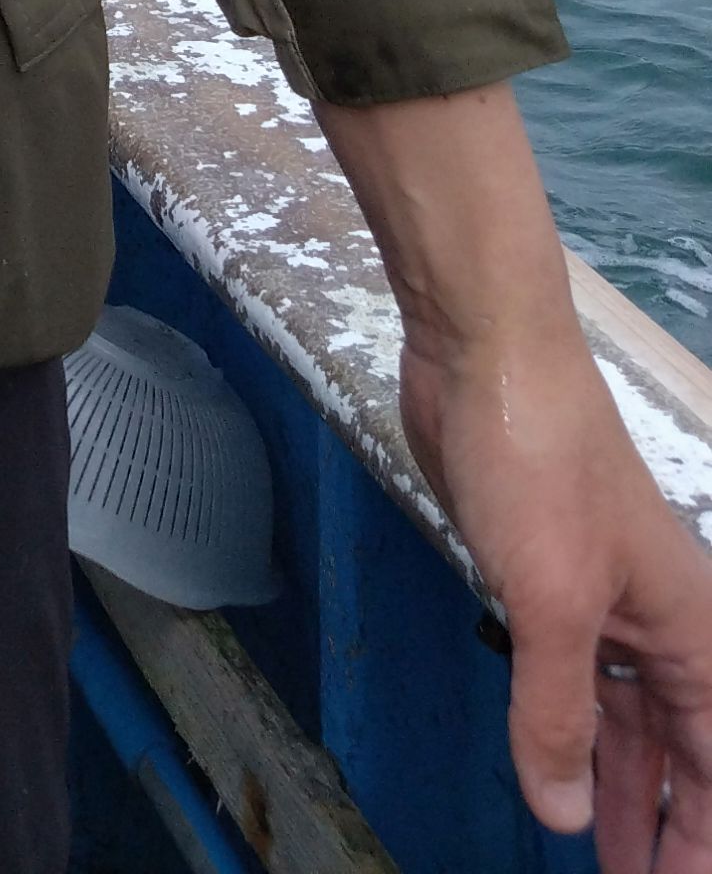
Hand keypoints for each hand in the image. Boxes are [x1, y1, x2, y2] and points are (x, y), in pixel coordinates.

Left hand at [322, 85, 711, 869]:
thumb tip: (567, 816)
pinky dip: (570, 728)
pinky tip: (553, 762)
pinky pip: (572, 678)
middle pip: (677, 754)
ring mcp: (601, 600)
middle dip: (663, 825)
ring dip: (616, 788)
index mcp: (689, 636)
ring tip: (600, 855)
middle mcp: (658, 626)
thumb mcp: (550, 603)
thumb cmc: (539, 464)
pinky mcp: (544, 577)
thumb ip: (557, 714)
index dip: (700, 836)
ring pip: (624, 721)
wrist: (486, 352)